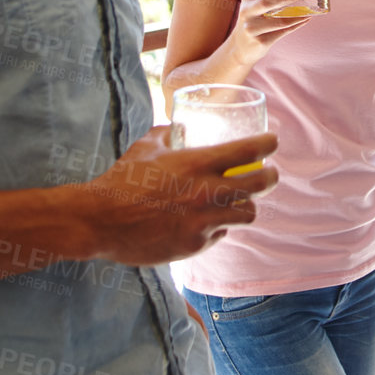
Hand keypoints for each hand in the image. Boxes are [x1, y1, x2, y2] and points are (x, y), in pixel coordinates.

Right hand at [79, 125, 277, 264]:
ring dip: (246, 206)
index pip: (249, 151)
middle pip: (262, 184)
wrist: (101, 222)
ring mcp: (204, 221)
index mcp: (198, 163)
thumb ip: (170, 134)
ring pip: (248, 214)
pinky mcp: (196, 245)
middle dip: (271, 177)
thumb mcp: (147, 145)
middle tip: (269, 174)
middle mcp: (208, 192)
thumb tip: (182, 129)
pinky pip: (220, 234)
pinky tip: (203, 222)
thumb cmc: (122, 180)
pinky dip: (217, 227)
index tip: (273, 141)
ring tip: (238, 202)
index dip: (268, 144)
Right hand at [226, 0, 310, 69]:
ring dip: (296, 15)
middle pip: (266, 2)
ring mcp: (252, 28)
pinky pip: (282, 32)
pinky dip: (296, 24)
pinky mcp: (261, 41)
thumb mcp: (254, 5)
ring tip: (309, 9)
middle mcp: (247, 12)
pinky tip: (305, 19)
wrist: (240, 48)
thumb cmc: (253, 20)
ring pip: (278, 21)